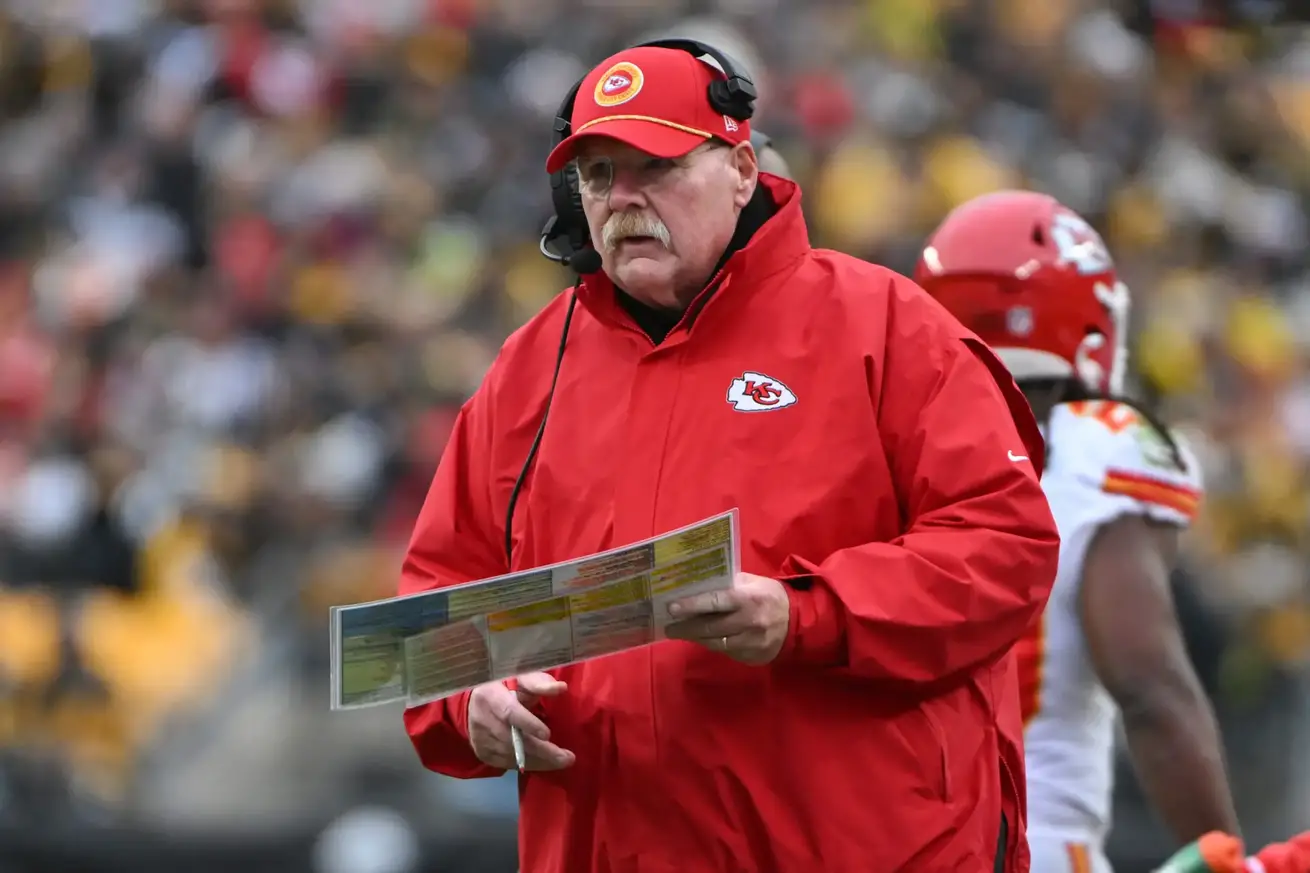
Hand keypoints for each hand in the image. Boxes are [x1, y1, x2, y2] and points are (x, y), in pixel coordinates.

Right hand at [467, 672, 574, 770]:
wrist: (474, 701)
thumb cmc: (504, 685)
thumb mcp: (520, 678)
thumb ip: (539, 683)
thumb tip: (561, 688)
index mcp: (490, 696)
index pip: (509, 713)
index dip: (528, 724)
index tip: (548, 734)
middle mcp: (482, 720)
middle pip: (512, 740)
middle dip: (541, 750)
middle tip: (567, 758)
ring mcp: (480, 739)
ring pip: (511, 755)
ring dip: (539, 761)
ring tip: (562, 761)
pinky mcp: (483, 753)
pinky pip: (508, 764)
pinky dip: (529, 765)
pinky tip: (546, 763)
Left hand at [664, 572, 790, 664]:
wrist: (798, 622)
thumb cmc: (770, 596)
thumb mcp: (753, 582)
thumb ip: (728, 583)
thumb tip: (698, 584)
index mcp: (747, 599)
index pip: (715, 602)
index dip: (692, 605)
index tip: (672, 608)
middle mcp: (748, 622)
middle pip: (710, 627)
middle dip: (686, 627)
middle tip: (668, 626)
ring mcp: (750, 643)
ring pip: (715, 643)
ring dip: (695, 638)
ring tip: (680, 632)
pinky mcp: (752, 657)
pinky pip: (726, 652)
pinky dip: (712, 644)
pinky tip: (703, 639)